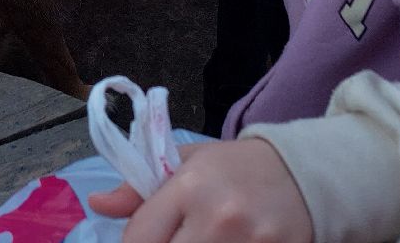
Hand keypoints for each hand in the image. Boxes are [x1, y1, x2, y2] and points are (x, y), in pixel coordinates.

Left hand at [88, 139, 313, 242]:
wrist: (302, 174)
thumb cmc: (234, 168)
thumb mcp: (185, 163)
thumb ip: (139, 188)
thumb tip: (97, 203)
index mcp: (190, 186)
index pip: (139, 238)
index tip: (144, 240)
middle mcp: (218, 218)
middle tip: (170, 239)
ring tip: (198, 240)